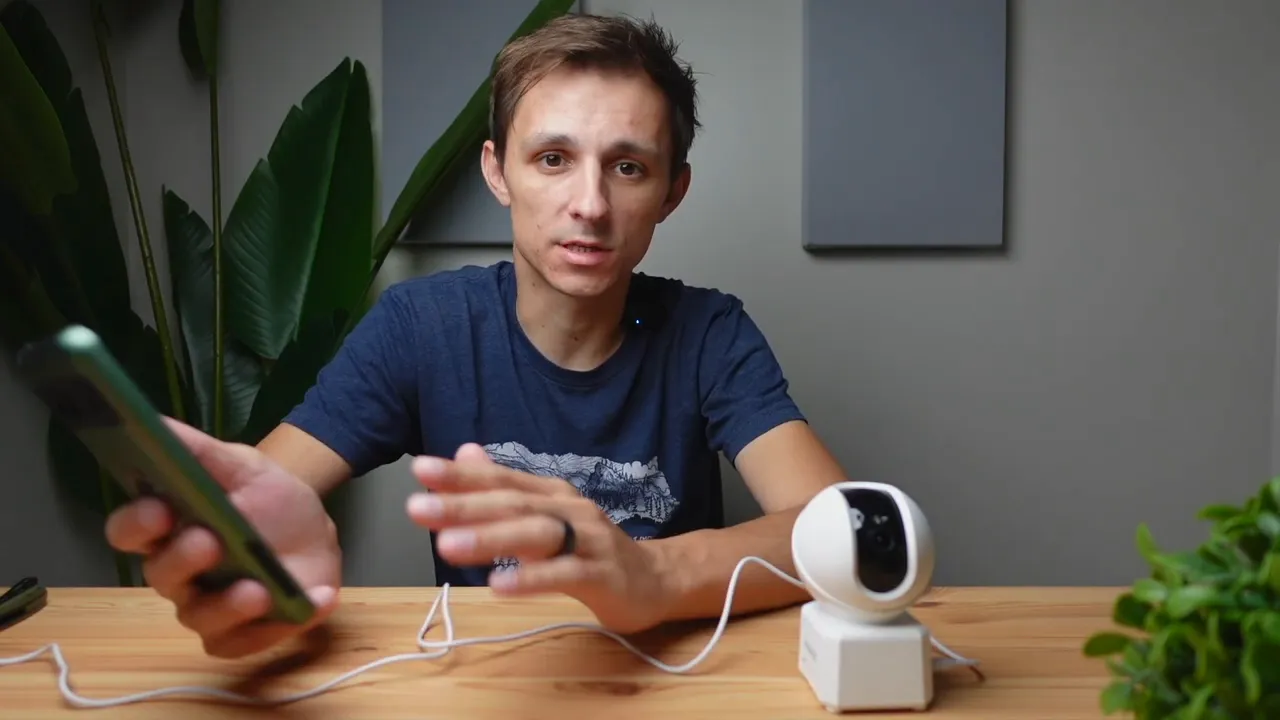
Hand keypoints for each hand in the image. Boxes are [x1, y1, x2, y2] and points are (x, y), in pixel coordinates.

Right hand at [103, 418, 341, 657]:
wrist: (311, 528)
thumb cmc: (265, 498)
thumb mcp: (242, 466)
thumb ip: (199, 451)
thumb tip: (155, 422)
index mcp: (167, 528)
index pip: (128, 531)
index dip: (137, 524)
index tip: (160, 509)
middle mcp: (177, 573)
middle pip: (161, 576)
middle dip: (184, 559)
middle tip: (210, 541)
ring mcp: (207, 607)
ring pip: (200, 618)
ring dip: (229, 606)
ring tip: (259, 589)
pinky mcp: (242, 635)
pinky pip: (245, 644)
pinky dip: (277, 629)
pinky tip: (310, 602)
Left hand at [406, 444, 673, 634]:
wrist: (655, 579)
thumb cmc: (590, 548)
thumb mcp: (547, 513)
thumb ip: (505, 487)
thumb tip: (465, 451)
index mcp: (551, 494)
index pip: (501, 480)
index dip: (461, 475)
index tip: (419, 469)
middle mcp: (569, 509)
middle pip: (512, 504)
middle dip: (463, 505)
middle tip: (418, 507)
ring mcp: (588, 541)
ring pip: (536, 535)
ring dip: (490, 539)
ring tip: (447, 545)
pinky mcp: (601, 576)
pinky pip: (564, 576)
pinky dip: (530, 579)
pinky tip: (498, 586)